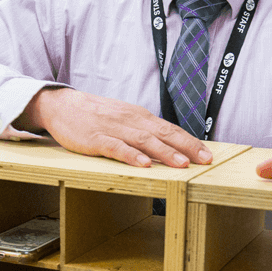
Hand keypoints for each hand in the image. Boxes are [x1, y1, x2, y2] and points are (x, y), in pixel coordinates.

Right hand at [21, 87, 211, 167]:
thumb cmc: (97, 115)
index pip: (171, 129)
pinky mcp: (96, 138)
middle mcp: (131, 121)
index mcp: (140, 117)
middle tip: (205, 160)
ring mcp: (113, 129)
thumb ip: (145, 131)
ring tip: (181, 164)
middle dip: (187, 147)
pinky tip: (143, 164)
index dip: (191, 142)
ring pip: (144, 140)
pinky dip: (131, 155)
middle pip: (163, 133)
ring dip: (164, 152)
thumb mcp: (125, 119)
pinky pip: (116, 147)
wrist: (62, 105)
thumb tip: (171, 146)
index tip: (208, 154)